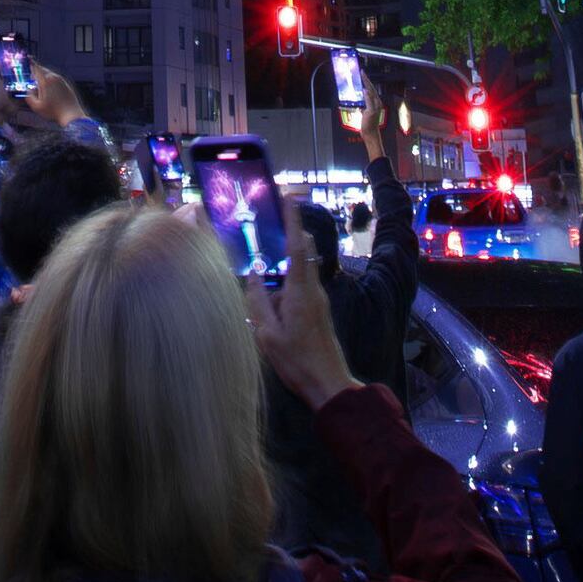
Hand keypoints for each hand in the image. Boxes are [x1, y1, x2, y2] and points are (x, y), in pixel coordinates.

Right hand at [251, 209, 356, 406]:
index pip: (297, 246)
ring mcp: (318, 301)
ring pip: (299, 272)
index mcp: (300, 292)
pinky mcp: (318, 311)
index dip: (292, 220)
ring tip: (264, 277)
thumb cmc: (298, 361)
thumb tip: (253, 275)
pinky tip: (272, 304)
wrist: (329, 385)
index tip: (288, 196)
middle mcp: (313, 290)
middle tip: (267, 224)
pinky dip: (285, 285)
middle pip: (301, 253)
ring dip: (282, 270)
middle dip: (287, 236)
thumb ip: (258, 301)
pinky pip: (300, 288)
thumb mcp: (267, 334)